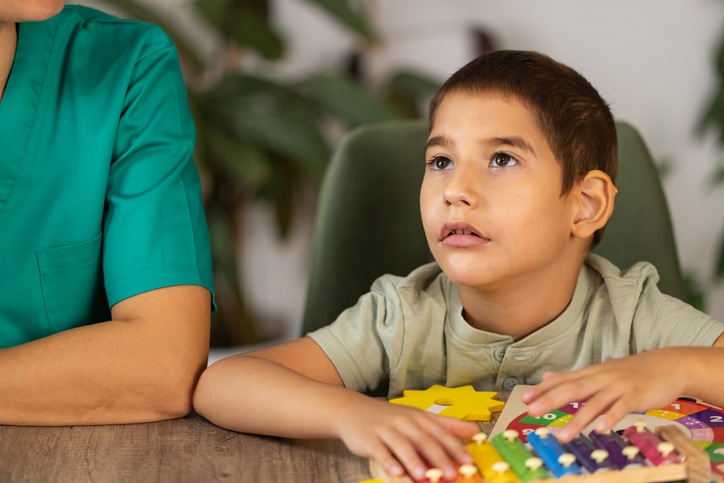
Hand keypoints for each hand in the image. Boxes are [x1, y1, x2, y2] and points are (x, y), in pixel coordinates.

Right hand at [333, 397, 477, 479]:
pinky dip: (388, 461)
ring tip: (424, 476)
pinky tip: (396, 472)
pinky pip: (379, 451)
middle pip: (423, 440)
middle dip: (438, 457)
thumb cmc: (389, 417)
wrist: (352, 409)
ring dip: (413, 461)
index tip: (468, 462)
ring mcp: (385, 429)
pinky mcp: (368, 439)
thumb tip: (474, 430)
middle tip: (451, 474)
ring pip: (401, 445)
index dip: (455, 447)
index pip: (440, 432)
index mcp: (418, 417)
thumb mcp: (417, 417)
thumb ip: (445, 425)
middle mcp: (403, 421)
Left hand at [521, 348, 686, 441]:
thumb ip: (573, 377)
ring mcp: (618, 387)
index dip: (543, 390)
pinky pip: (621, 409)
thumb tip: (547, 377)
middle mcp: (600, 378)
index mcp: (590, 374)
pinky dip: (610, 418)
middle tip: (532, 412)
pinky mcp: (635, 396)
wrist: (667, 365)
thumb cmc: (631, 372)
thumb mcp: (599, 371)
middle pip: (572, 389)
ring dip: (578, 420)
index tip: (525, 400)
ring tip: (564, 435)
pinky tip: (600, 429)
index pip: (562, 381)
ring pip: (594, 403)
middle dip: (550, 400)